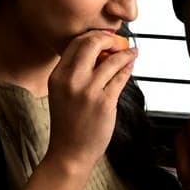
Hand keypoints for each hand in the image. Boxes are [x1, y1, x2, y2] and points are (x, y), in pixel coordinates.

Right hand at [47, 29, 135, 167]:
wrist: (69, 153)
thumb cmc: (68, 124)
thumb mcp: (62, 94)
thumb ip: (74, 74)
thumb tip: (100, 54)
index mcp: (57, 76)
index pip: (75, 43)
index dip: (94, 36)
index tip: (106, 38)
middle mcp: (70, 80)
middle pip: (92, 44)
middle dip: (110, 39)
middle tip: (120, 42)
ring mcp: (87, 91)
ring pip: (111, 60)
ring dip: (125, 53)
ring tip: (132, 52)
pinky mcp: (104, 103)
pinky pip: (120, 77)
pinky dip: (128, 68)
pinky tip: (131, 65)